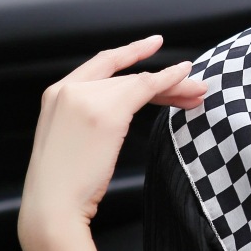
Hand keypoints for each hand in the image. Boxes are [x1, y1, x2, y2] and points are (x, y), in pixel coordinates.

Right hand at [19, 35, 206, 234]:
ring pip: (140, 83)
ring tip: (198, 93)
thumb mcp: (74, 138)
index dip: (130, 52)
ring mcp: (86, 97)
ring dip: (174, 87)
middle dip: (164, 81)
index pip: (101, 64)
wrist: (52, 207)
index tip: (154, 44)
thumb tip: (124, 111)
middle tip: (194, 86)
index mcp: (56, 93)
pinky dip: (169, 80)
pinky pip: (146, 87)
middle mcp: (68, 88)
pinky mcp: (107, 111)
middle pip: (127, 76)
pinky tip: (185, 78)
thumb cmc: (64, 184)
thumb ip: (92, 116)